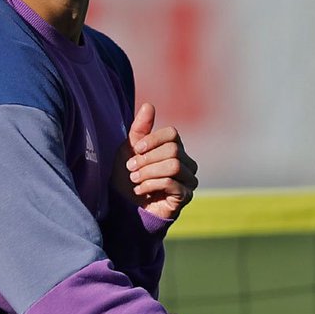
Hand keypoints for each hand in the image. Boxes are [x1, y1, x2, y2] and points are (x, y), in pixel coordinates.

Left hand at [114, 102, 197, 221]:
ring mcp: (188, 180)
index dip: (153, 140)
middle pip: (173, 150)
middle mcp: (186, 163)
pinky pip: (172, 183)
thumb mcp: (129, 150)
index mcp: (174, 148)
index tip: (135, 150)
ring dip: (148, 172)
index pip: (172, 134)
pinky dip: (151, 185)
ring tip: (134, 180)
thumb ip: (140, 129)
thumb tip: (149, 105)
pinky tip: (140, 191)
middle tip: (130, 169)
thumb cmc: (128, 178)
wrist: (126, 209)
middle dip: (147, 159)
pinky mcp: (185, 197)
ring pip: (173, 166)